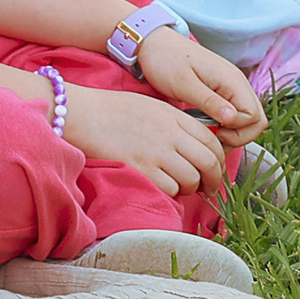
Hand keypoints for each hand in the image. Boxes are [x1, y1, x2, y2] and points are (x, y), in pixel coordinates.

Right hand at [60, 83, 227, 198]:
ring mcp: (156, 152)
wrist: (80, 113)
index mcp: (174, 116)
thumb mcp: (150, 107)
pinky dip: (170, 192)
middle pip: (209, 162)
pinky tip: (160, 186)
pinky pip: (170, 188)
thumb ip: (175, 123)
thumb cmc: (111, 109)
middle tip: (208, 188)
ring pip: (191, 179)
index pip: (212, 141)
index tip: (215, 170)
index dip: (219, 160)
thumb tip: (194, 146)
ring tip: (180, 187)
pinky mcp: (141, 168)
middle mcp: (170, 133)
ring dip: (190, 188)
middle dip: (213, 180)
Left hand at [131, 28, 264, 147]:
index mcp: (231, 80)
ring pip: (248, 118)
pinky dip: (227, 124)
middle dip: (239, 136)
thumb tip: (232, 119)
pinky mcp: (222, 89)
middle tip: (214, 138)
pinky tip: (207, 125)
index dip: (237, 130)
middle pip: (257, 120)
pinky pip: (236, 112)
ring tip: (210, 135)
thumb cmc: (165, 60)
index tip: (214, 131)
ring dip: (234, 132)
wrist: (153, 42)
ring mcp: (231, 86)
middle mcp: (237, 83)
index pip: (254, 117)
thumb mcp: (184, 84)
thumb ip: (209, 102)